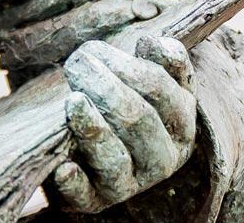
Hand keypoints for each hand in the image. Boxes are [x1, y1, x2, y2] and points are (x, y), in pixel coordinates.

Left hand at [47, 34, 197, 212]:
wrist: (92, 148)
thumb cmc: (124, 104)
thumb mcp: (150, 82)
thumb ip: (161, 60)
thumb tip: (151, 42)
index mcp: (181, 126)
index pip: (162, 90)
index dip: (129, 67)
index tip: (94, 49)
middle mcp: (162, 160)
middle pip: (139, 121)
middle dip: (107, 88)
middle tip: (77, 63)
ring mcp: (129, 184)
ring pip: (115, 160)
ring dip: (93, 129)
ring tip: (72, 100)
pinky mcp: (94, 201)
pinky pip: (86, 196)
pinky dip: (75, 183)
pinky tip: (62, 168)